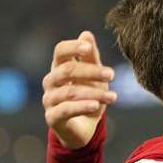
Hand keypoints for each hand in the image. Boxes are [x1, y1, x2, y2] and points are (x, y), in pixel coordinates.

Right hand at [43, 31, 117, 148]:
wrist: (84, 128)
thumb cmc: (87, 96)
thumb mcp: (94, 76)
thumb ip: (90, 57)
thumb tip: (86, 34)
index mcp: (59, 67)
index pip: (60, 51)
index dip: (73, 47)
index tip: (88, 49)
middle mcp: (50, 81)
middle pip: (67, 70)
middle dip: (91, 72)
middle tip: (112, 74)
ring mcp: (49, 100)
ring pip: (70, 91)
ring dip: (94, 93)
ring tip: (113, 97)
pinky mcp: (52, 117)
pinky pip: (66, 109)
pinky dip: (82, 106)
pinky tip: (97, 105)